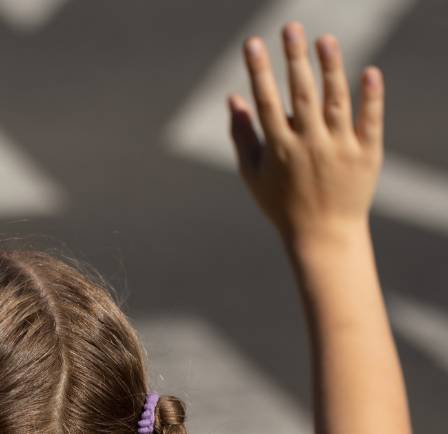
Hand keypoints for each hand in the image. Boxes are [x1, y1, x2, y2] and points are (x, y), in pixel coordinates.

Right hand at [228, 22, 382, 243]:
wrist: (323, 235)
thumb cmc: (282, 204)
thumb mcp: (253, 173)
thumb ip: (242, 134)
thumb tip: (233, 97)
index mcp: (279, 149)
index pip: (266, 101)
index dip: (258, 70)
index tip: (252, 43)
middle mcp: (310, 145)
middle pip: (301, 94)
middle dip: (294, 58)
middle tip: (291, 27)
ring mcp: (340, 148)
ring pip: (336, 100)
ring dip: (331, 68)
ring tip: (325, 39)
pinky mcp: (367, 153)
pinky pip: (370, 119)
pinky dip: (371, 96)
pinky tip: (369, 70)